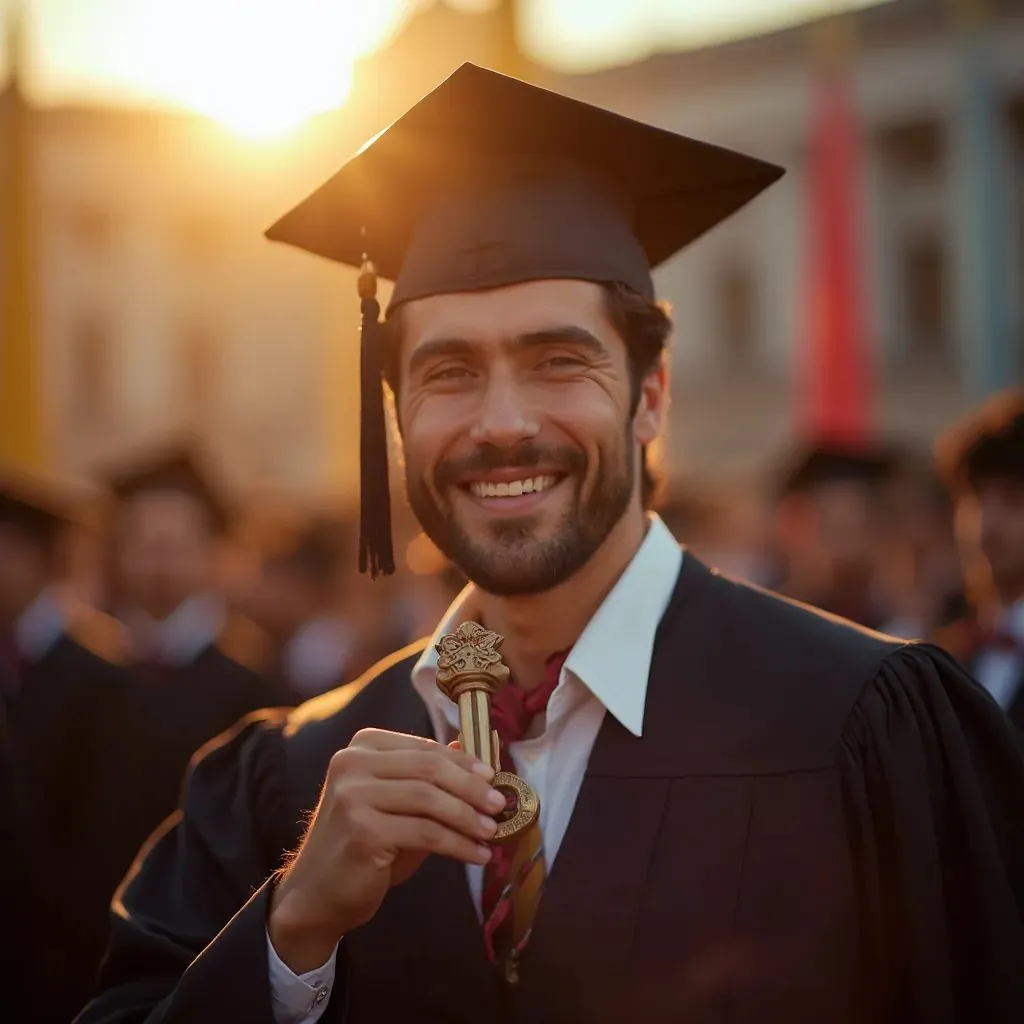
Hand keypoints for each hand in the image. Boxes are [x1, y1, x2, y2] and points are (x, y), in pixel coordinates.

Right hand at [268, 729, 504, 972]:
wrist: (317, 894)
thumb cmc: (364, 846)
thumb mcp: (398, 803)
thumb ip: (429, 779)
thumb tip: (475, 755)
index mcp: (362, 747)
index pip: (424, 748)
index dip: (464, 762)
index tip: (494, 777)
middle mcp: (352, 763)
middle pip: (429, 768)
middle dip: (471, 787)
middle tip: (500, 804)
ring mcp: (353, 796)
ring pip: (429, 799)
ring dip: (468, 817)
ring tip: (492, 833)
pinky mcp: (362, 830)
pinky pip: (425, 833)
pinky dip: (457, 844)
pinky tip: (476, 855)